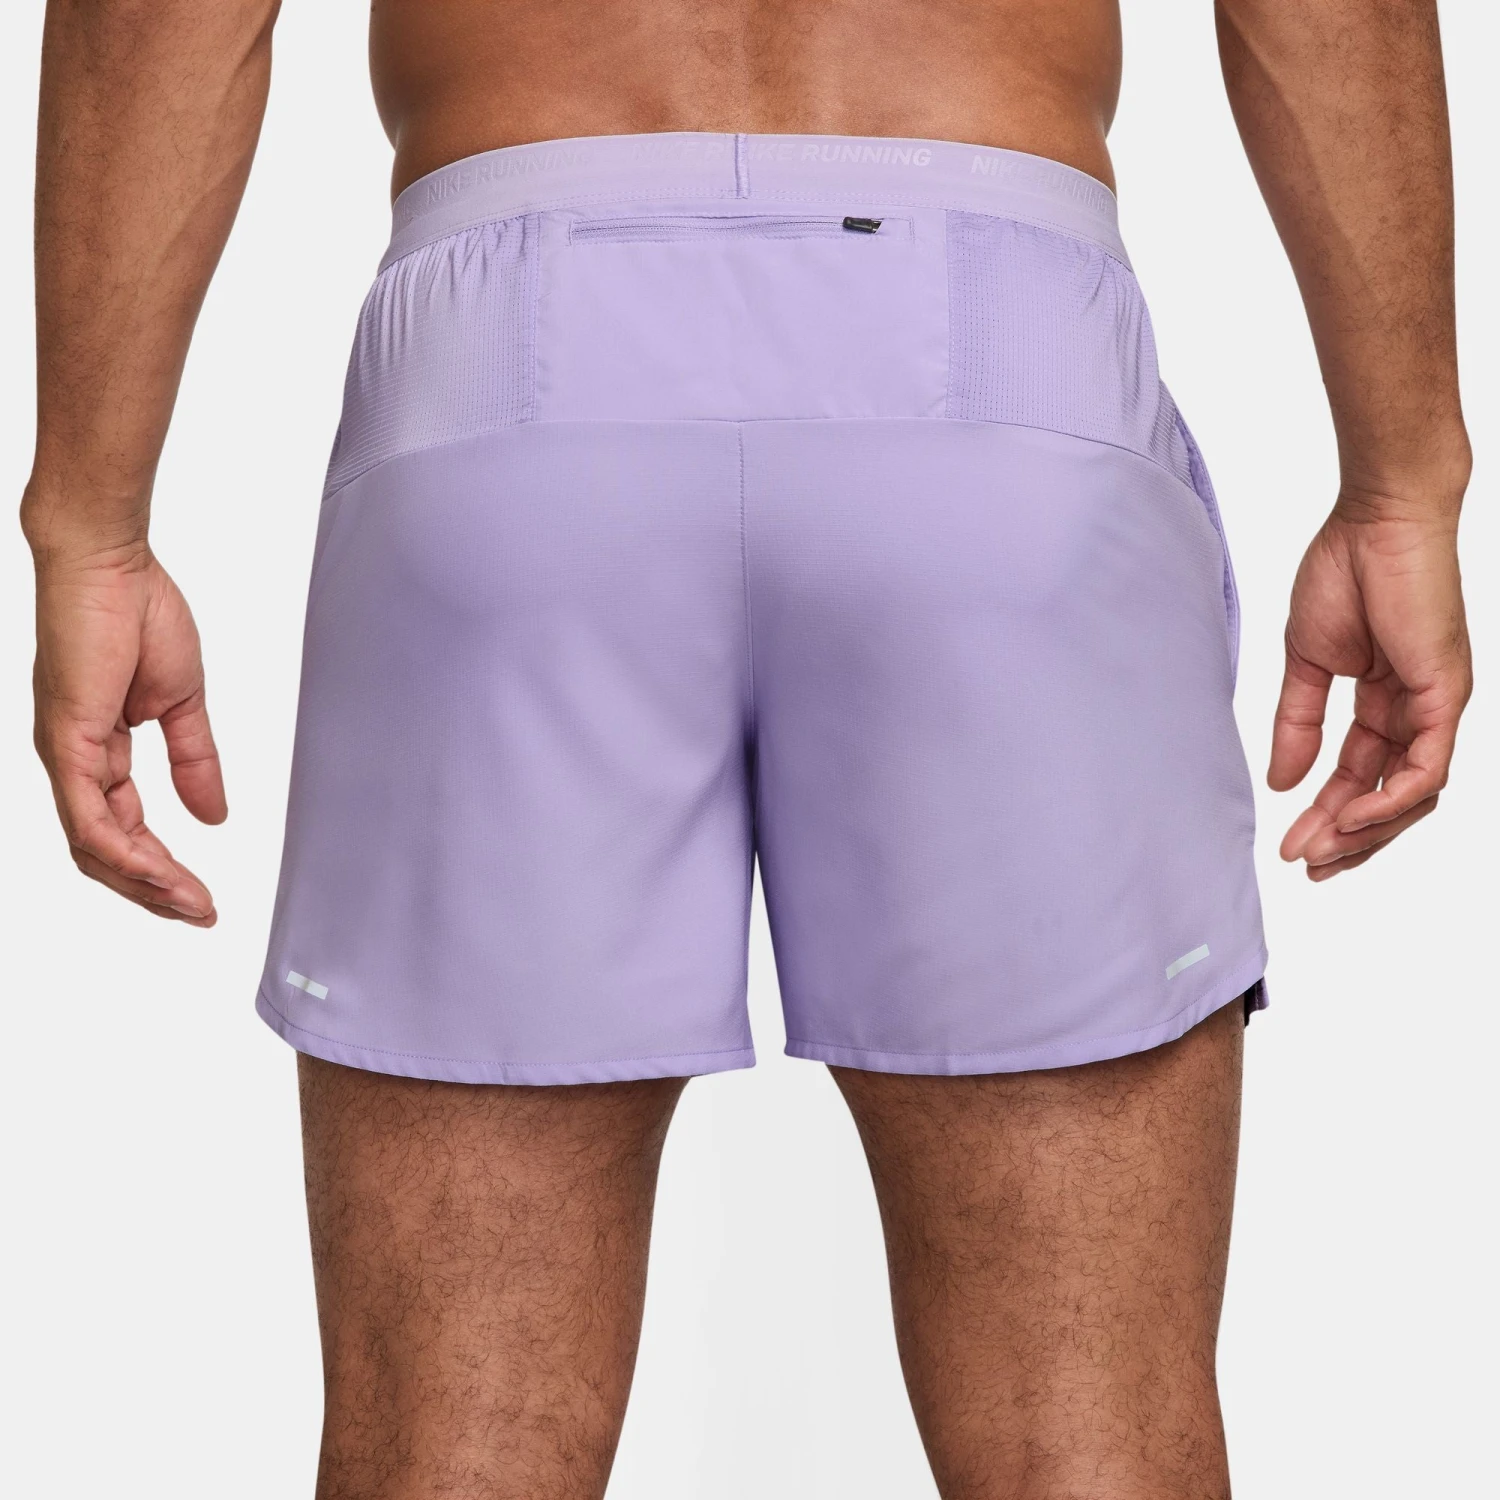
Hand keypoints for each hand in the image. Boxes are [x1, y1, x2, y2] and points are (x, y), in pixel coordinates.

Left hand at [31, 543, 225, 922]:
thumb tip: (213, 814)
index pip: (122, 831)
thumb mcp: (183, 702)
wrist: (109, 562)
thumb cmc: (137, 610)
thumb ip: (195, 761)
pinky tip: (158, 872)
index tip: (203, 896)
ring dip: (144, 884)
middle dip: (154, 892)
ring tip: (191, 904)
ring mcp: (65, 756)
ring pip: (94, 848)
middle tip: (201, 913)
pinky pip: (89, 819)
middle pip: (103, 854)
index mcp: (97, 751)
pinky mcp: (66, 742)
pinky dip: (125, 853)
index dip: (163, 869)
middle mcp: (73, 762)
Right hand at [1270, 498, 1470, 879]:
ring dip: (1366, 831)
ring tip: (1320, 848)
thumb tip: (1281, 779)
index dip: (1324, 814)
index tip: (1288, 844)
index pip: (1359, 776)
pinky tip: (1352, 817)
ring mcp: (1436, 706)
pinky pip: (1428, 768)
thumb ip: (1297, 723)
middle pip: (1389, 797)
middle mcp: (1417, 711)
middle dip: (1346, 838)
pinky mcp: (1446, 695)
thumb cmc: (1344, 570)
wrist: (1376, 519)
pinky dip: (1392, 800)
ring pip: (1413, 795)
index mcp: (1384, 701)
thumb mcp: (1305, 661)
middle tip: (1305, 865)